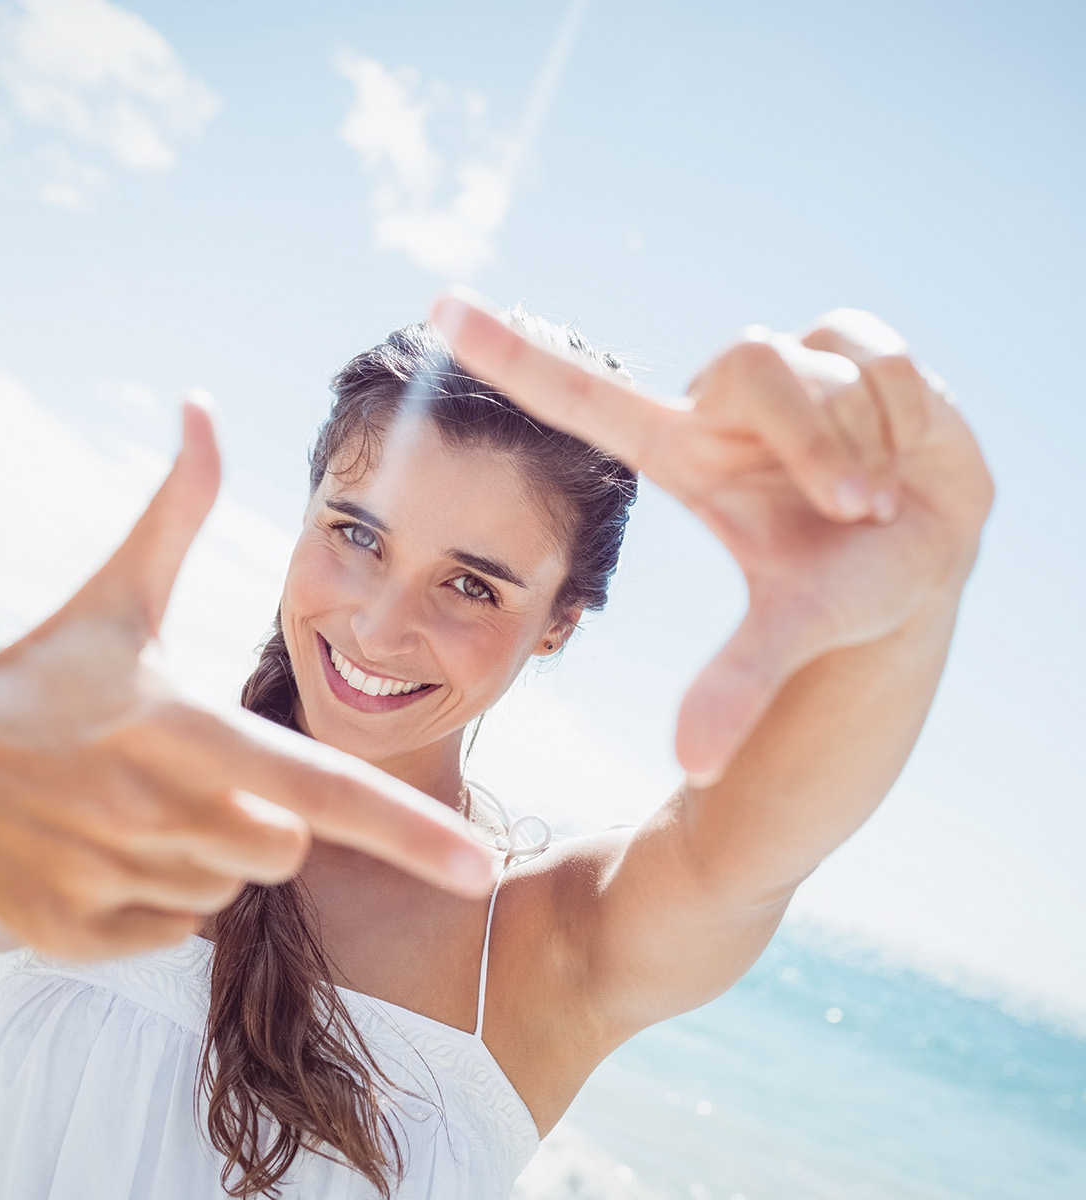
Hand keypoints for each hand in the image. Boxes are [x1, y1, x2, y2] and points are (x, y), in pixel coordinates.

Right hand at [0, 396, 496, 960]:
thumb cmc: (42, 676)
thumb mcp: (114, 597)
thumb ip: (177, 509)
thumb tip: (202, 404)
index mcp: (175, 727)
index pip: (317, 788)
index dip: (407, 830)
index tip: (481, 870)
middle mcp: (146, 808)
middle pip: (285, 847)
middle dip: (263, 816)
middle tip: (190, 774)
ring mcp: (105, 876)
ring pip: (228, 891)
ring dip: (208, 857)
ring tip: (138, 807)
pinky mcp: (69, 933)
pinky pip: (173, 933)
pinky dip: (157, 901)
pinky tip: (105, 852)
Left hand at [434, 294, 992, 784]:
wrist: (933, 556)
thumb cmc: (842, 586)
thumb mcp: (792, 627)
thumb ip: (737, 683)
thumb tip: (697, 764)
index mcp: (680, 450)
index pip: (579, 392)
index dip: (510, 354)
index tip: (438, 307)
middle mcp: (721, 401)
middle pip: (749, 361)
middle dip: (815, 444)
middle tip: (853, 510)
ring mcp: (787, 366)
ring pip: (819, 363)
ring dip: (864, 441)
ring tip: (874, 496)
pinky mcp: (852, 344)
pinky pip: (880, 355)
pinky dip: (908, 415)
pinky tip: (907, 451)